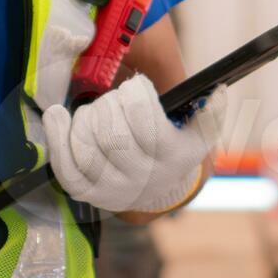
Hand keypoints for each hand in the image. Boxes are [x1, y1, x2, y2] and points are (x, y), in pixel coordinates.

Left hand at [38, 77, 216, 214]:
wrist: (157, 190)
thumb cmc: (173, 144)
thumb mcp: (195, 130)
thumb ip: (208, 110)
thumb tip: (219, 92)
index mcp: (175, 158)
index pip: (147, 124)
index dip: (135, 96)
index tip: (135, 84)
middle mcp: (145, 178)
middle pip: (113, 135)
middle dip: (108, 104)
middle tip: (113, 97)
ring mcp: (114, 190)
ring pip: (88, 149)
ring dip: (85, 117)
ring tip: (94, 109)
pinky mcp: (89, 194)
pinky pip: (66, 167)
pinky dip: (58, 137)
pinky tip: (59, 114)